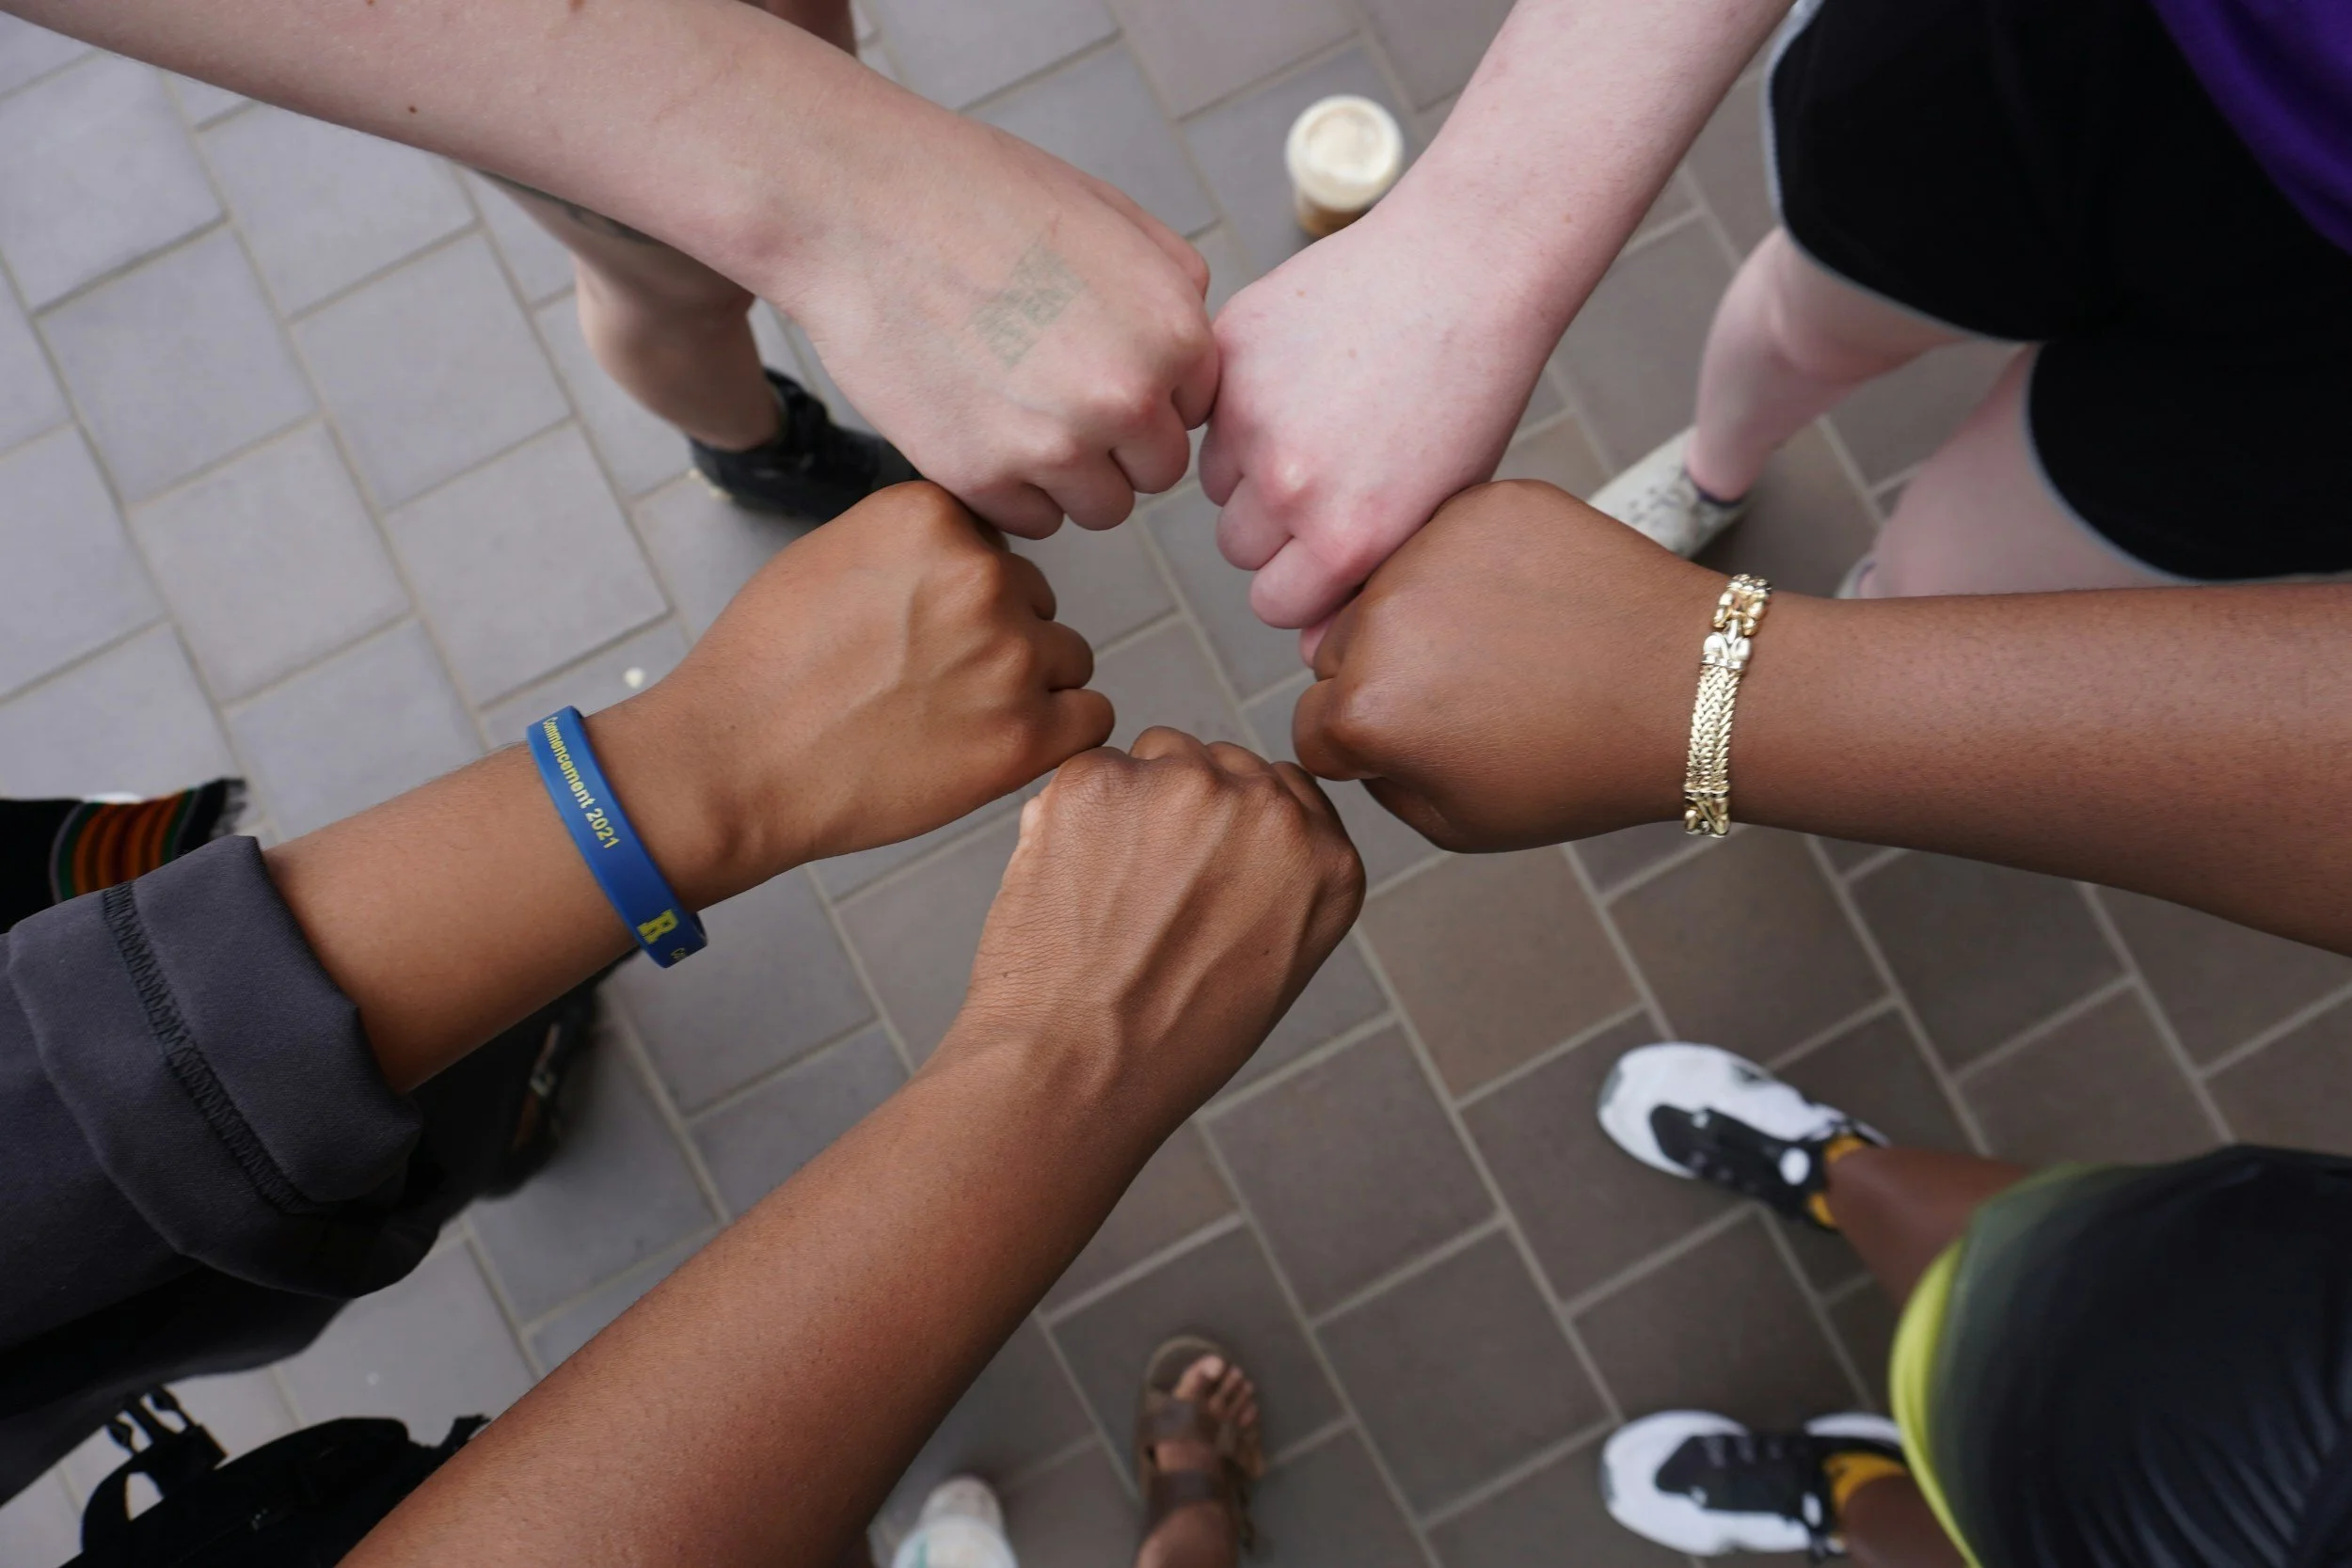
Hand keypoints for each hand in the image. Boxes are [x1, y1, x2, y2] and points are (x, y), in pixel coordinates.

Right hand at [619, 483, 1113, 893]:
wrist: (736, 762)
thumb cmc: (767, 667)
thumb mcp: (832, 556)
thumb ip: (915, 548)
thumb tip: (971, 558)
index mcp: (933, 517)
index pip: (994, 546)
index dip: (962, 594)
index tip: (919, 631)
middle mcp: (982, 574)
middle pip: (1036, 601)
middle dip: (999, 639)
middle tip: (928, 685)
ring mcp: (1011, 655)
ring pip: (1069, 658)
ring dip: (1031, 687)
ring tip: (953, 720)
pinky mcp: (1027, 735)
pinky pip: (1091, 717)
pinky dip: (1057, 735)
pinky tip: (1001, 748)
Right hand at [775, 82, 1217, 537]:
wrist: (859, 207)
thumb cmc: (976, 196)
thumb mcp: (1109, 213)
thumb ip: (1172, 287)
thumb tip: (1191, 352)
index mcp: (1174, 330)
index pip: (1196, 410)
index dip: (1149, 393)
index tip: (1097, 368)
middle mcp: (1129, 396)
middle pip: (1155, 470)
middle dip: (1116, 444)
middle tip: (1051, 391)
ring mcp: (1057, 444)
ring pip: (1100, 508)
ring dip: (1067, 475)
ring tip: (1013, 409)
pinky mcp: (984, 477)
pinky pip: (1031, 522)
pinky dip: (1009, 490)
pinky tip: (976, 425)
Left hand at [954, 729, 1364, 1114]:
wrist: (1073, 1072)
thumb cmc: (1167, 1044)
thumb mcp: (1273, 968)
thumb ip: (1279, 879)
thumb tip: (1238, 824)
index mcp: (1329, 861)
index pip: (1286, 792)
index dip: (1235, 830)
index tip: (1206, 875)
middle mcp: (1270, 810)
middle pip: (1223, 763)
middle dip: (1186, 812)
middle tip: (1149, 895)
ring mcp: (1186, 786)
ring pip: (1158, 755)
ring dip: (1133, 802)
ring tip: (1109, 892)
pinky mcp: (1101, 779)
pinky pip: (1092, 772)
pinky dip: (1074, 815)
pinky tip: (1069, 884)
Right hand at [1199, 202, 1558, 646]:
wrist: (1468, 267)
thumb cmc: (1470, 390)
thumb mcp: (1439, 509)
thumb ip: (1368, 586)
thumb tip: (1308, 656)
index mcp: (1346, 541)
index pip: (1274, 606)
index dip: (1302, 582)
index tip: (1328, 548)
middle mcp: (1290, 488)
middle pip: (1240, 549)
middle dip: (1274, 526)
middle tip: (1329, 474)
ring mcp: (1252, 416)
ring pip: (1217, 483)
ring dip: (1250, 465)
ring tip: (1319, 419)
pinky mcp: (1230, 352)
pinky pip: (1207, 410)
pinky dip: (1239, 403)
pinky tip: (1302, 374)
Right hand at [1293, 480, 1723, 850]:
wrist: (1689, 687)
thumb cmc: (1582, 766)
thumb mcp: (1461, 823)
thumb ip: (1381, 784)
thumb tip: (1348, 739)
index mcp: (1366, 708)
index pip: (1312, 725)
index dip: (1365, 747)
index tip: (1425, 745)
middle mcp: (1378, 619)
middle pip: (1340, 649)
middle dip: (1385, 674)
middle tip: (1470, 697)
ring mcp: (1430, 550)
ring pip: (1388, 587)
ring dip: (1423, 613)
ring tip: (1507, 648)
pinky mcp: (1482, 505)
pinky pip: (1445, 537)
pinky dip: (1475, 565)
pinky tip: (1531, 602)